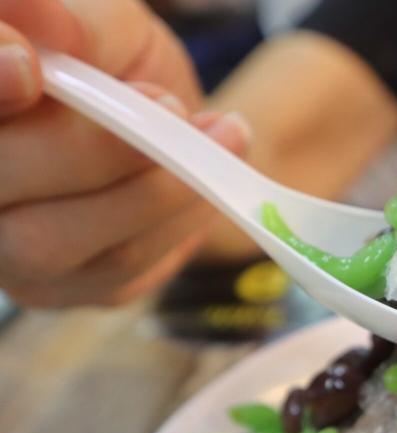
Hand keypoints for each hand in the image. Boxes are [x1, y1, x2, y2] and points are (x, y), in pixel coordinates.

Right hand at [0, 0, 250, 306]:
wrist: (162, 113)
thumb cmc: (113, 60)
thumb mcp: (100, 23)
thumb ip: (66, 26)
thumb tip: (25, 30)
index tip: (29, 69)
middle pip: (1, 183)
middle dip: (95, 147)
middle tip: (168, 103)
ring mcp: (12, 254)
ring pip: (59, 241)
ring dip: (155, 188)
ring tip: (219, 133)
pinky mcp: (74, 287)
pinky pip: (123, 266)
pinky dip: (178, 217)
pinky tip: (211, 177)